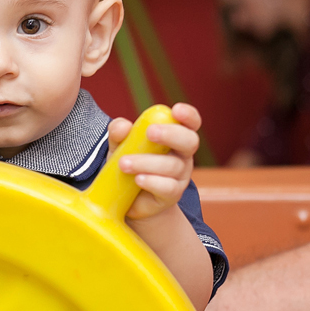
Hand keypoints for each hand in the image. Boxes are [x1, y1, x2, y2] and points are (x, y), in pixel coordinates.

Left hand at [107, 102, 201, 221]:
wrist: (127, 200)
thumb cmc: (128, 165)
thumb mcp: (119, 146)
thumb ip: (119, 133)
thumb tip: (123, 126)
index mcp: (174, 137)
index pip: (190, 123)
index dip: (188, 116)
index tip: (176, 110)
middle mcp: (182, 155)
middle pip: (190, 141)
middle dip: (171, 134)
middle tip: (151, 132)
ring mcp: (180, 176)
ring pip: (172, 165)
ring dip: (146, 162)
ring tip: (123, 163)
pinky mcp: (172, 195)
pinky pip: (168, 187)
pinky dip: (152, 182)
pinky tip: (138, 179)